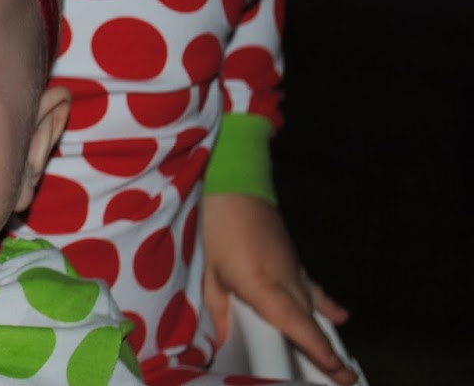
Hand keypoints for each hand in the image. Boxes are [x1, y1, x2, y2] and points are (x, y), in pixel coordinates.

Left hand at [201, 193, 353, 384]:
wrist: (236, 189)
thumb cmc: (218, 229)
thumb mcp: (209, 271)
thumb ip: (217, 306)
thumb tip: (221, 338)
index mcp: (263, 286)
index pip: (294, 324)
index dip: (316, 349)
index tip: (336, 370)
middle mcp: (286, 281)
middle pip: (308, 322)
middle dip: (325, 352)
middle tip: (345, 379)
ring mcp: (294, 270)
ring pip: (313, 307)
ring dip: (325, 333)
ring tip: (343, 363)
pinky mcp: (294, 260)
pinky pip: (312, 287)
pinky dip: (325, 303)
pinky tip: (339, 316)